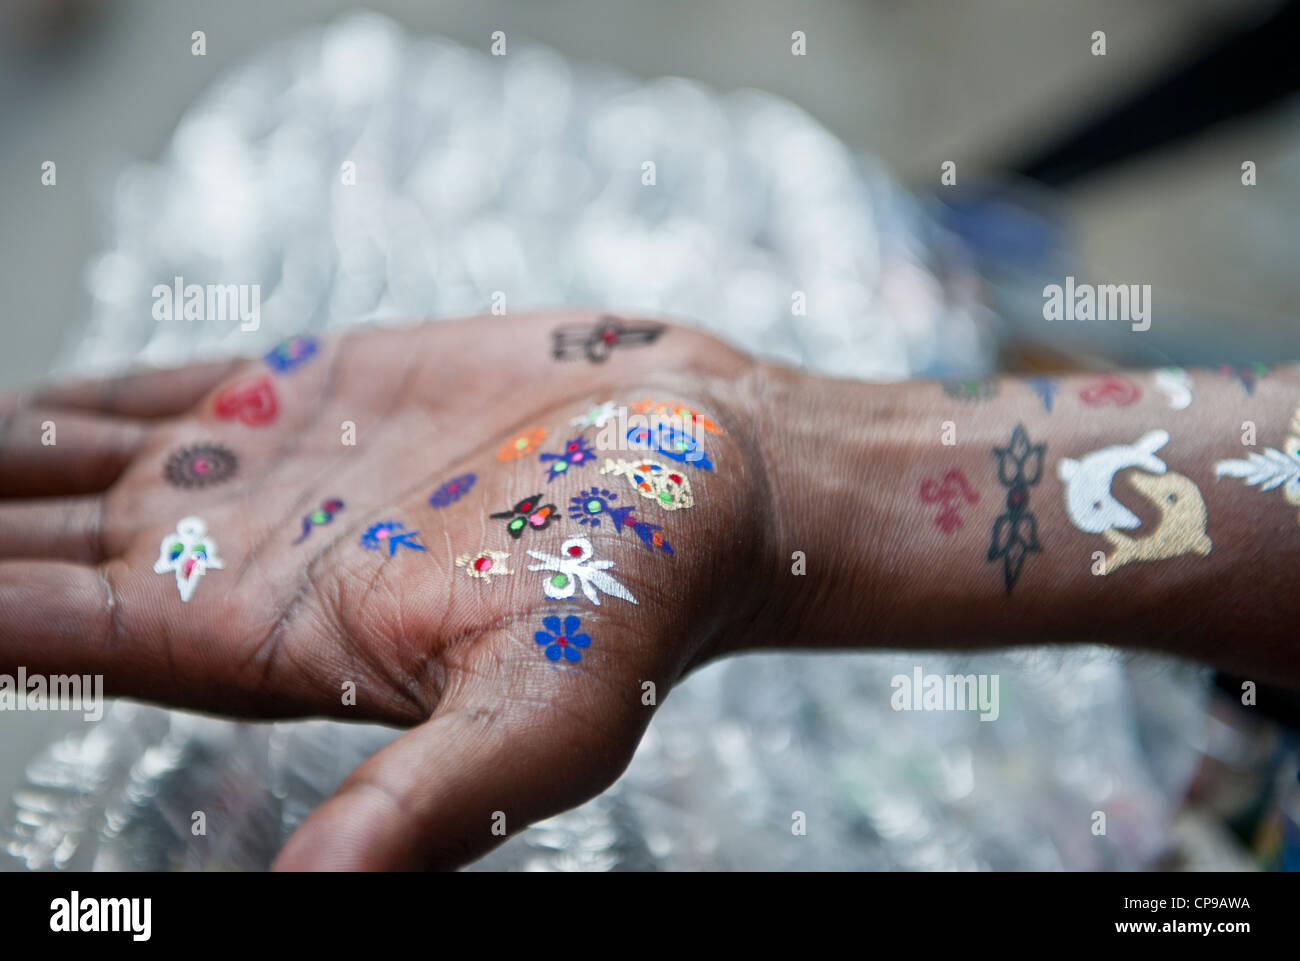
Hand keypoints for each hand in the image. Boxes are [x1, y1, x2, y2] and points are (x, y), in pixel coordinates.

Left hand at [0, 312, 773, 868]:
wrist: (708, 462)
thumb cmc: (644, 594)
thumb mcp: (542, 719)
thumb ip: (422, 808)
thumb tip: (316, 905)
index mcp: (262, 641)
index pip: (50, 633)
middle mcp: (240, 560)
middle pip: (28, 549)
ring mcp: (268, 470)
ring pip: (71, 465)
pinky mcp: (312, 390)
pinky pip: (154, 392)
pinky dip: (70, 394)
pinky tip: (12, 403)